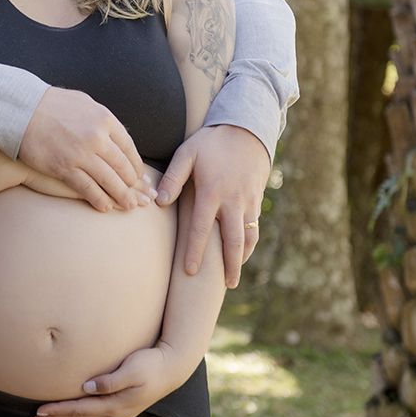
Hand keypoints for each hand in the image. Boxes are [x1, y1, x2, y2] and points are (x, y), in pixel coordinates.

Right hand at [18, 87, 144, 211]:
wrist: (20, 112)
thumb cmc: (50, 105)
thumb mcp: (83, 102)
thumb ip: (100, 118)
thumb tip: (114, 131)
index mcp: (104, 119)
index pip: (128, 146)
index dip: (135, 164)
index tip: (138, 174)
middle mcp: (96, 137)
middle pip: (122, 165)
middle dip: (132, 183)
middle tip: (140, 194)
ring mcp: (81, 154)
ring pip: (109, 180)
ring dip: (122, 195)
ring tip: (129, 205)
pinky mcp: (64, 168)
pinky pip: (87, 188)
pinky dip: (99, 199)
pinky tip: (106, 206)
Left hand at [31, 346, 183, 416]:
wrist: (172, 369)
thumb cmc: (151, 364)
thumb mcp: (132, 368)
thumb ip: (110, 379)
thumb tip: (87, 387)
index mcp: (115, 403)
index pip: (80, 409)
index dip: (58, 410)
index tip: (40, 411)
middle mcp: (115, 413)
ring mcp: (119, 414)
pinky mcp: (121, 410)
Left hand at [155, 125, 269, 287]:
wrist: (246, 130)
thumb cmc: (211, 142)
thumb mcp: (187, 153)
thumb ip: (173, 178)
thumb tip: (158, 202)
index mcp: (212, 192)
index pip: (202, 229)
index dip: (196, 252)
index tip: (190, 272)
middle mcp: (233, 201)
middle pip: (232, 241)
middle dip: (229, 266)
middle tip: (225, 286)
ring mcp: (248, 201)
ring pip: (248, 237)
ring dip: (242, 258)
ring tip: (234, 276)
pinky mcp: (257, 199)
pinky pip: (255, 226)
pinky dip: (250, 243)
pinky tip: (242, 253)